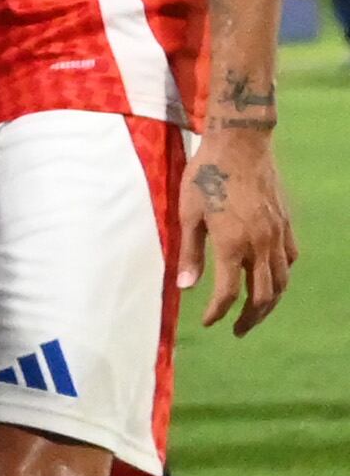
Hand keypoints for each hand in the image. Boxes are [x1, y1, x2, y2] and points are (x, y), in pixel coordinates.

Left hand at [180, 119, 296, 335]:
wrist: (240, 145)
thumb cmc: (205, 176)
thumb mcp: (187, 214)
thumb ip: (189, 253)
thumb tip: (185, 287)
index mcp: (232, 244)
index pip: (228, 293)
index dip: (218, 313)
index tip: (209, 323)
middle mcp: (260, 244)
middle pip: (263, 295)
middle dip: (250, 317)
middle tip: (237, 330)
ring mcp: (277, 234)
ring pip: (282, 281)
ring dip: (270, 302)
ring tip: (255, 314)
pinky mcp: (285, 224)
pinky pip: (290, 259)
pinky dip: (282, 276)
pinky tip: (271, 279)